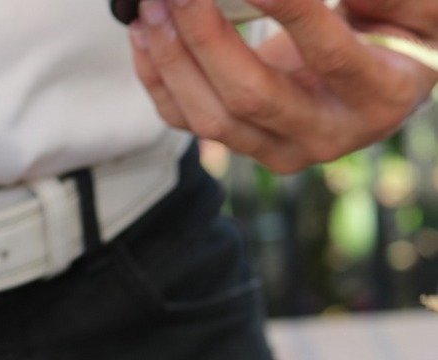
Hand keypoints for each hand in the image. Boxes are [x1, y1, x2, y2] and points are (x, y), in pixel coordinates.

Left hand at [128, 0, 437, 173]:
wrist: (387, 75)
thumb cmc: (401, 29)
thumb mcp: (417, 7)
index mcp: (380, 96)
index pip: (330, 55)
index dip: (291, 12)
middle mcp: (327, 136)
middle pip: (251, 97)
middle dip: (205, 39)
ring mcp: (280, 150)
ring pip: (210, 119)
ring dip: (172, 59)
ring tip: (151, 7)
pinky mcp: (244, 147)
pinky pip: (187, 122)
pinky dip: (157, 79)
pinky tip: (144, 36)